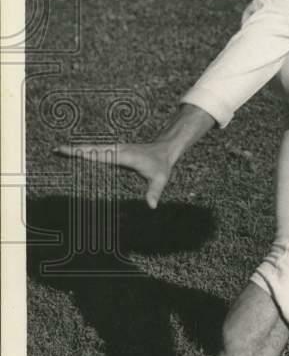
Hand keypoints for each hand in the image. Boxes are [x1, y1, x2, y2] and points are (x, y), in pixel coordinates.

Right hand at [53, 140, 174, 208]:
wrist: (164, 149)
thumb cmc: (161, 165)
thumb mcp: (160, 179)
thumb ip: (154, 191)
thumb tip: (151, 206)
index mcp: (124, 156)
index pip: (102, 155)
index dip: (87, 154)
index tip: (72, 152)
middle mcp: (117, 150)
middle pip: (93, 149)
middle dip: (75, 149)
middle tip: (57, 149)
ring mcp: (115, 149)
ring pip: (93, 148)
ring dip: (77, 149)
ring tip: (59, 150)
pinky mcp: (115, 150)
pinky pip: (97, 151)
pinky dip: (85, 152)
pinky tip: (75, 154)